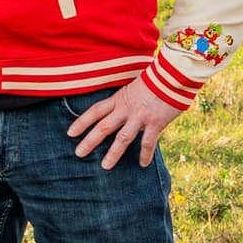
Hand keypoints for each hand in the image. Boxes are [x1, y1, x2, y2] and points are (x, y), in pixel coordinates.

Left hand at [66, 82, 184, 168]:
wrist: (173, 76)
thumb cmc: (155, 80)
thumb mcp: (133, 88)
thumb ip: (126, 102)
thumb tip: (121, 113)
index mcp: (119, 99)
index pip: (95, 111)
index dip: (81, 122)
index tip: (70, 133)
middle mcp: (126, 109)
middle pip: (103, 127)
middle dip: (90, 141)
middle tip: (78, 154)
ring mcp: (140, 117)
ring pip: (122, 138)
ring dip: (113, 153)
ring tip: (105, 167)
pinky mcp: (155, 122)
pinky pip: (148, 142)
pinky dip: (145, 154)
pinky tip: (143, 164)